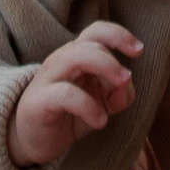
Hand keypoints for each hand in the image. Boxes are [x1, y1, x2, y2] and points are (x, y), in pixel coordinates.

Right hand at [8, 21, 141, 167]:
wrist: (30, 138)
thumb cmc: (69, 114)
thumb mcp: (101, 104)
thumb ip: (118, 94)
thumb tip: (125, 88)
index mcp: (77, 55)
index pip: (97, 31)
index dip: (119, 35)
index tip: (138, 50)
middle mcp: (63, 60)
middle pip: (90, 42)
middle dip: (113, 59)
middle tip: (126, 79)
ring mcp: (49, 78)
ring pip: (77, 56)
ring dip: (105, 70)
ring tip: (116, 97)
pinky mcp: (40, 100)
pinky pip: (67, 94)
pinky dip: (89, 106)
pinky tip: (100, 122)